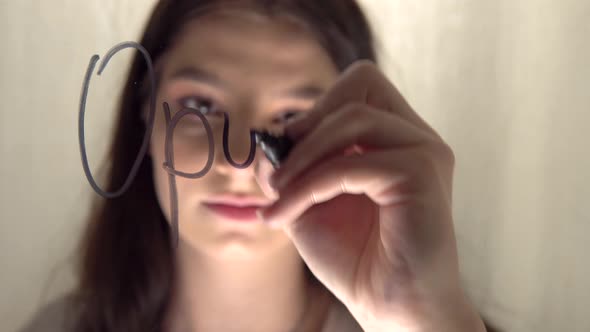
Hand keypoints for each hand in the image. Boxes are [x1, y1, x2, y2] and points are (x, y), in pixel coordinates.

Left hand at [256, 60, 484, 331]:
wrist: (390, 308)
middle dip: (309, 123)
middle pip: (360, 83)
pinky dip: (309, 185)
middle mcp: (416, 137)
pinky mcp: (422, 174)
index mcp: (396, 137)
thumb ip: (289, 166)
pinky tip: (288, 213)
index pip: (359, 85)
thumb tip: (265, 142)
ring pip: (352, 118)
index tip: (285, 149)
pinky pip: (350, 163)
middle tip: (279, 168)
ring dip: (302, 157)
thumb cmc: (356, 258)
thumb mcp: (308, 200)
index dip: (317, 108)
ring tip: (277, 195)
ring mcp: (424, 151)